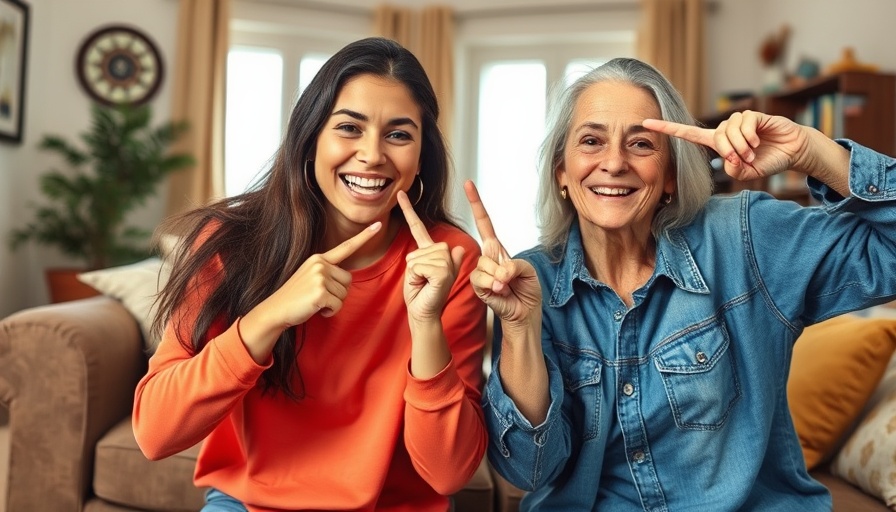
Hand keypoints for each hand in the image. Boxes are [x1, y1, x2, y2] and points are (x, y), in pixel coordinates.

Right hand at [264, 222, 382, 328]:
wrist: (276, 309)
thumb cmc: (296, 296)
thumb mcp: (311, 276)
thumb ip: (327, 272)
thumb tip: (346, 278)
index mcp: (319, 258)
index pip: (346, 247)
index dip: (364, 237)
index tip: (378, 225)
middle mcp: (320, 264)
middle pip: (348, 280)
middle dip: (338, 293)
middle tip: (319, 296)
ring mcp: (320, 277)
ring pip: (344, 295)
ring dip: (333, 304)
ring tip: (315, 301)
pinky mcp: (320, 292)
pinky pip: (338, 305)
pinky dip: (330, 312)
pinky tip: (316, 309)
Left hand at [397, 190, 465, 323]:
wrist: (423, 313)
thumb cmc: (419, 296)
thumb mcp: (416, 273)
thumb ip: (427, 258)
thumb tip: (458, 247)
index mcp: (434, 253)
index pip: (419, 227)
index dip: (409, 210)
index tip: (401, 194)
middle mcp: (444, 254)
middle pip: (421, 246)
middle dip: (414, 264)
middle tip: (421, 279)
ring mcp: (447, 263)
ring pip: (418, 257)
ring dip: (415, 272)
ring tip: (423, 283)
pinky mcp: (444, 271)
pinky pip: (420, 265)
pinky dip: (417, 276)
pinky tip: (425, 284)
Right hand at [463, 180, 540, 326]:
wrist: (524, 312)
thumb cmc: (527, 290)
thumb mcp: (529, 271)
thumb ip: (515, 266)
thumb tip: (499, 273)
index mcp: (498, 249)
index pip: (484, 223)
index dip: (476, 204)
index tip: (468, 185)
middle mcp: (487, 257)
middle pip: (487, 246)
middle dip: (503, 265)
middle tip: (511, 280)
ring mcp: (481, 271)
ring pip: (485, 265)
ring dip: (500, 278)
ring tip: (507, 287)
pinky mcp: (477, 286)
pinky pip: (480, 279)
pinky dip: (493, 286)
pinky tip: (500, 292)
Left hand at [643, 110, 810, 181]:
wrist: (792, 151)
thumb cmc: (767, 161)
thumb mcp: (746, 173)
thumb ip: (733, 170)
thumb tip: (727, 158)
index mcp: (717, 142)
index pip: (687, 134)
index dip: (667, 129)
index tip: (646, 123)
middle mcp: (725, 129)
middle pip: (715, 139)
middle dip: (729, 152)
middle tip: (743, 159)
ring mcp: (739, 120)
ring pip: (728, 131)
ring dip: (741, 146)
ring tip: (753, 152)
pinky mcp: (754, 114)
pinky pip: (745, 123)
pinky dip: (750, 135)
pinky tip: (758, 140)